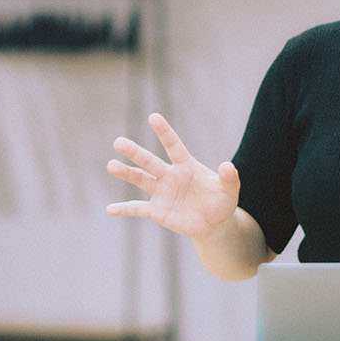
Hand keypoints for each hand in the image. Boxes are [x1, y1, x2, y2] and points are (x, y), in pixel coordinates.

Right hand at [107, 113, 239, 238]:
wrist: (214, 224)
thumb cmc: (221, 202)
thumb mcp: (230, 190)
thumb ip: (229, 178)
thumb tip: (228, 165)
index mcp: (186, 166)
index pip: (173, 146)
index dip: (164, 132)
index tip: (153, 117)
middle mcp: (170, 176)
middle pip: (150, 161)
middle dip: (135, 152)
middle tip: (118, 142)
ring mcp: (161, 193)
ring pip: (140, 180)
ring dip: (126, 173)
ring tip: (111, 165)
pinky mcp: (157, 211)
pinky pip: (138, 209)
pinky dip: (124, 209)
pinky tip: (110, 209)